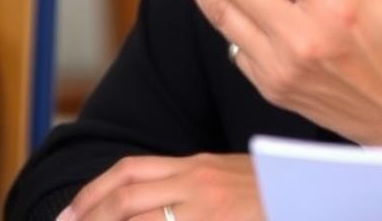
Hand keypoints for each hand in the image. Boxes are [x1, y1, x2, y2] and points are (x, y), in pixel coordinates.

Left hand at [56, 153, 260, 220]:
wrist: (310, 195)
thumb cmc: (275, 193)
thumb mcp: (230, 180)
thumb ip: (195, 186)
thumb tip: (153, 204)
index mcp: (198, 166)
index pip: (131, 171)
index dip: (94, 192)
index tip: (71, 214)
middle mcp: (196, 182)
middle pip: (124, 195)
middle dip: (86, 216)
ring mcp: (205, 207)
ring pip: (136, 217)